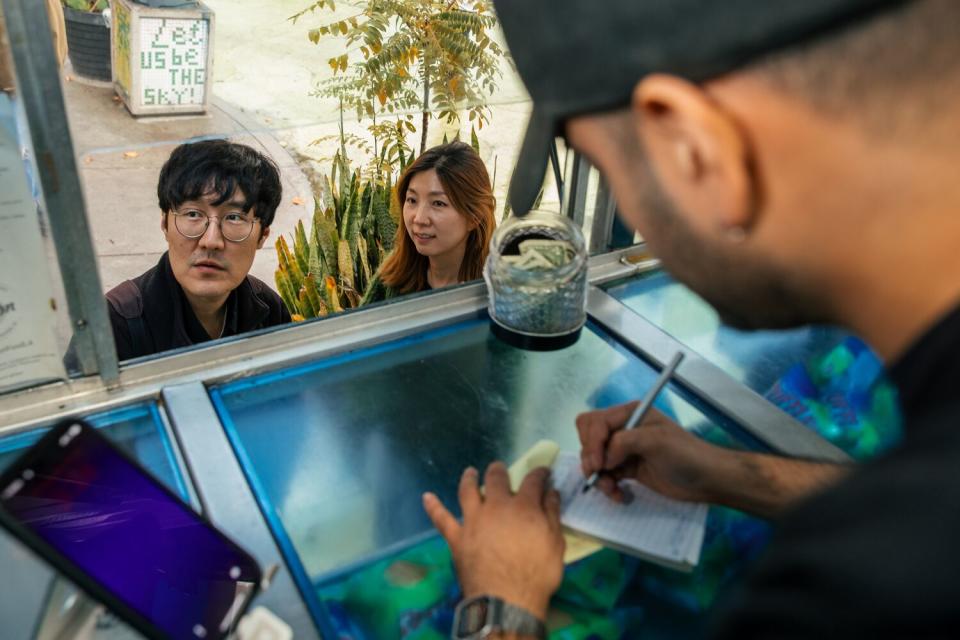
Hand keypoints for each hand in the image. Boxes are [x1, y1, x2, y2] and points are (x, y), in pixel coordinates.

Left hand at [422, 463, 564, 620]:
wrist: (506, 599)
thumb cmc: (536, 575)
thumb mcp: (555, 544)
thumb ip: (552, 515)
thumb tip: (551, 492)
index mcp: (524, 507)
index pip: (533, 481)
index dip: (539, 473)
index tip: (542, 472)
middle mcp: (496, 506)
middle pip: (496, 479)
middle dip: (499, 471)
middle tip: (500, 468)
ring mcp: (473, 520)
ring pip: (468, 491)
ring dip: (469, 479)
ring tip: (470, 472)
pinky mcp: (457, 537)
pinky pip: (441, 519)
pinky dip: (434, 507)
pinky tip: (426, 497)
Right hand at [576, 403, 728, 503]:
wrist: (706, 479)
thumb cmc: (685, 455)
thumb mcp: (656, 441)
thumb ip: (623, 442)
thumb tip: (602, 459)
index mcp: (629, 414)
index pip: (595, 422)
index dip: (592, 442)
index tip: (599, 464)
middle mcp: (623, 429)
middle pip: (589, 438)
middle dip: (590, 458)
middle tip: (600, 475)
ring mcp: (624, 450)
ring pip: (594, 459)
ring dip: (598, 476)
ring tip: (611, 489)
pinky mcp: (628, 468)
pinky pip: (606, 475)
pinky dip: (607, 486)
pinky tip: (618, 494)